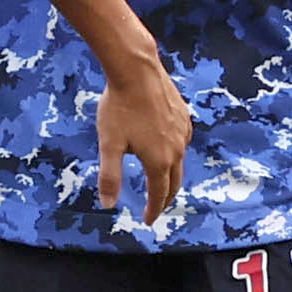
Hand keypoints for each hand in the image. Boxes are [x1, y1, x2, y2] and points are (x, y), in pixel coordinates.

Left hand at [94, 49, 191, 226]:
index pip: (159, 194)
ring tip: (160, 181)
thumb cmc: (120, 107)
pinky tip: (165, 149)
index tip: (148, 220)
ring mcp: (183, 132)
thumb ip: (110, 176)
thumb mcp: (109, 144)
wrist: (137, 71)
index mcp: (159, 161)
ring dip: (171, 176)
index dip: (153, 210)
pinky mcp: (184, 116)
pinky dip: (174, 154)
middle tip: (156, 207)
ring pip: (180, 162)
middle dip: (165, 198)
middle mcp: (177, 149)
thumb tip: (107, 204)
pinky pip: (182, 142)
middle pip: (174, 182)